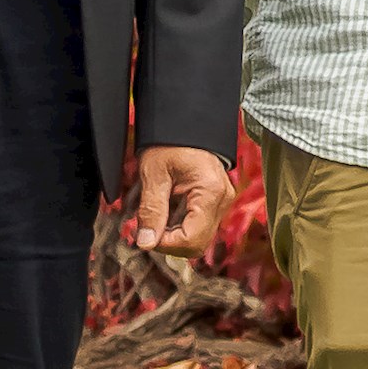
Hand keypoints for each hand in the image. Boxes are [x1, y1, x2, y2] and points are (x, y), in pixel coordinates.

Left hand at [128, 145, 229, 259]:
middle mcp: (223, 199)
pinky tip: (166, 214)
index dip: (165, 244)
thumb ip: (151, 211)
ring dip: (174, 237)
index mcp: (210, 192)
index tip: (144, 234)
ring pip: (198, 238)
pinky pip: (199, 226)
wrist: (184, 124)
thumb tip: (145, 243)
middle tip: (147, 229)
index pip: (192, 239)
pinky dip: (180, 228)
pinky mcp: (216, 202)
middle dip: (169, 243)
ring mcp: (221, 201)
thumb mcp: (154, 176)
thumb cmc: (169, 144)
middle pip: (197, 243)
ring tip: (156, 218)